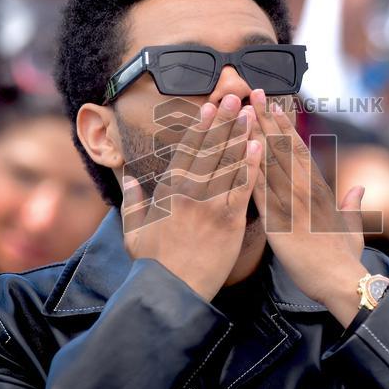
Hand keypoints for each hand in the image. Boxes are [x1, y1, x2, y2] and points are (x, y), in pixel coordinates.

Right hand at [121, 95, 262, 300]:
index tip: (209, 106)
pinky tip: (259, 146)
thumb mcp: (133, 230)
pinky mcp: (229, 221)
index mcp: (168, 191)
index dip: (200, 126)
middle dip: (223, 121)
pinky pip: (242, 188)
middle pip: (209, 150)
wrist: (171, 292)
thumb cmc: (152, 264)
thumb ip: (132, 201)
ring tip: (251, 114)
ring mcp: (210, 205)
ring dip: (240, 136)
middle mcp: (189, 192)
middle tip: (235, 97)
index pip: (186, 151)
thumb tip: (129, 179)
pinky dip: (251, 165)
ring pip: (228, 163)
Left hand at [250, 90, 367, 324]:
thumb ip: (352, 206)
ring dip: (254, 134)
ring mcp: (290, 204)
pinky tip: (237, 150)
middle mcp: (304, 191)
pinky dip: (247, 169)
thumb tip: (357, 188)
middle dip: (267, 119)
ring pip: (269, 162)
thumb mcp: (352, 228)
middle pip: (282, 147)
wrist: (339, 281)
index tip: (276, 105)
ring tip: (243, 111)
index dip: (286, 126)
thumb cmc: (344, 259)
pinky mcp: (276, 221)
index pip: (300, 150)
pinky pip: (258, 191)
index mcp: (320, 191)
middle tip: (254, 93)